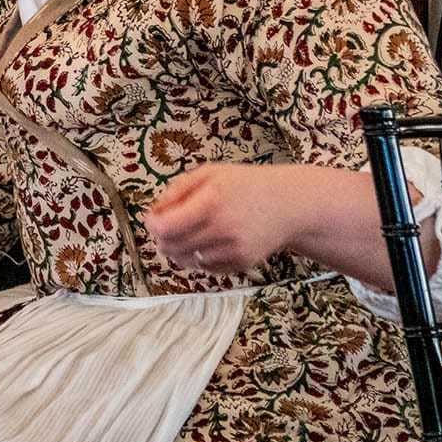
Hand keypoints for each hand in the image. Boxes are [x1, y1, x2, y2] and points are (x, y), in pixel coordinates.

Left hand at [143, 163, 315, 273]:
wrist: (289, 204)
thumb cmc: (245, 185)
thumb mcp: (210, 174)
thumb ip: (177, 190)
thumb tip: (154, 213)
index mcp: (211, 202)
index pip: (165, 227)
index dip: (153, 224)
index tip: (155, 218)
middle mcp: (222, 229)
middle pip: (171, 247)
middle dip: (162, 238)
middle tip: (169, 227)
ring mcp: (233, 249)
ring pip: (186, 261)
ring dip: (179, 250)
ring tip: (189, 233)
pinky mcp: (242, 263)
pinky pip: (205, 268)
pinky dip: (200, 258)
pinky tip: (210, 241)